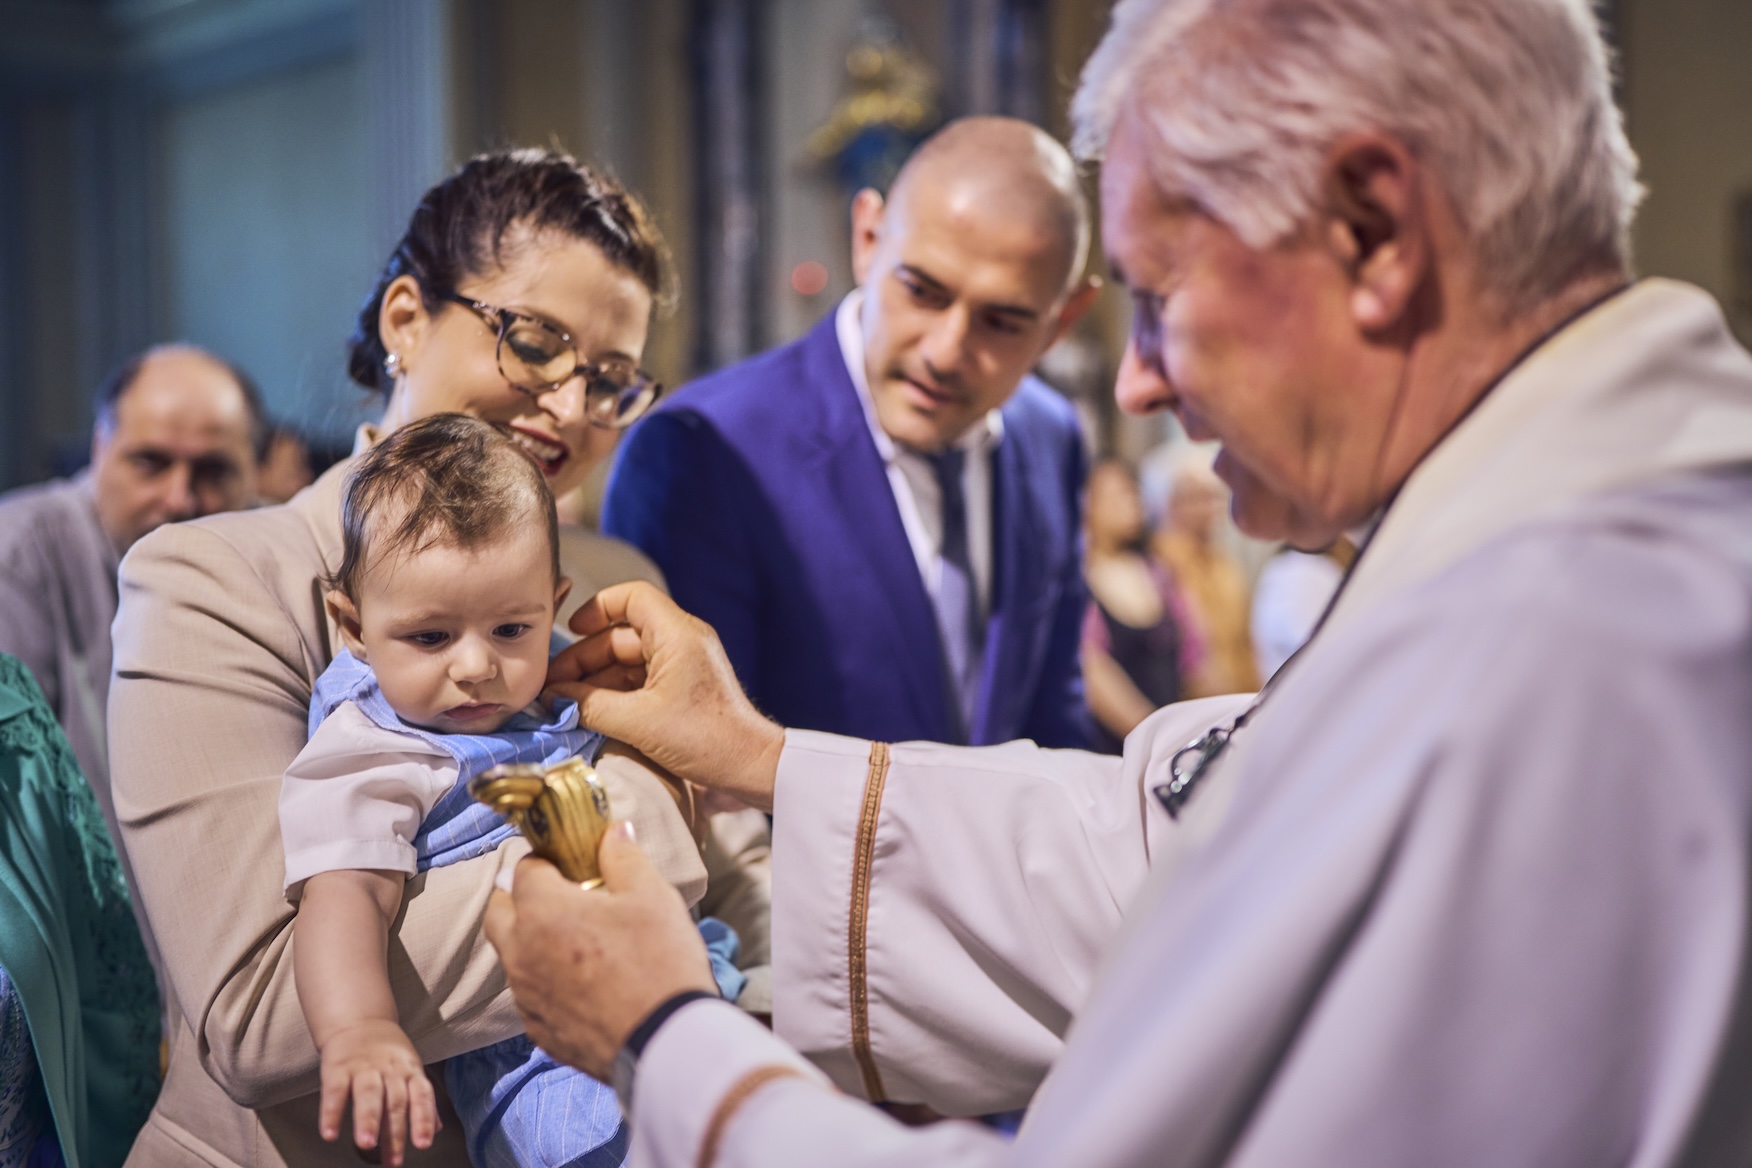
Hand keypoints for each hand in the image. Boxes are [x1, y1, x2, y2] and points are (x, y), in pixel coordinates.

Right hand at [316, 1019, 437, 1166]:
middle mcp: (390, 1069)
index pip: (422, 1095)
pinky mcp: (338, 1066)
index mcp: (410, 1070)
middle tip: (394, 1161)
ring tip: (366, 1145)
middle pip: (395, 1102)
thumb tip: (437, 1129)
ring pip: (369, 1094)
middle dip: (395, 1133)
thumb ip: (421, 1099)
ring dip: (367, 1121)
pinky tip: (330, 1133)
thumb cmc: (388, 1052)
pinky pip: (335, 1091)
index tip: (424, 1144)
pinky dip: (332, 1113)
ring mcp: (364, 1067)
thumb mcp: (411, 1069)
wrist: (358, 1019)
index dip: (424, 1119)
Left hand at [485, 821, 718, 1079]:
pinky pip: (530, 994)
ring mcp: (526, 996)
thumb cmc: (658, 961)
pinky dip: (546, 981)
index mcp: (542, 911)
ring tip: (575, 941)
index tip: (571, 861)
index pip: (526, 868)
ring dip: (531, 940)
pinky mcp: (538, 1031)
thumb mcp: (652, 896)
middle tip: (560, 895)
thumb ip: (624, 857)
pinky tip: (582, 983)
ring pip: (511, 955)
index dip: (547, 859)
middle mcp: (520, 952)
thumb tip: (613, 831)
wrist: (665, 1042)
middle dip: (520, 896)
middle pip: (498, 910)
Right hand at [546, 582, 783, 811]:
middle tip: (552, 686)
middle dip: (584, 658)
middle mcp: (681, 641)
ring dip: (595, 680)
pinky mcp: (682, 689)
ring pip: (627, 660)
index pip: (632, 597)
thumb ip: (590, 705)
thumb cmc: (705, 739)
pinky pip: (639, 681)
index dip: (597, 609)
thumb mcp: (638, 722)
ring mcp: (682, 665)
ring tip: (564, 703)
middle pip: (621, 634)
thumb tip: (554, 698)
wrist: (750, 767)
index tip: (571, 631)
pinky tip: (589, 713)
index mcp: (677, 634)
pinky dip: (613, 693)